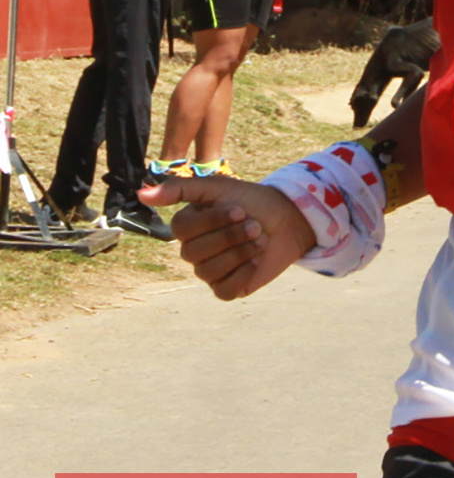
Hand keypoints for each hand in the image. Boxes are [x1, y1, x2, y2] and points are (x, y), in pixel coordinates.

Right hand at [139, 177, 315, 300]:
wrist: (288, 220)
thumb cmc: (252, 201)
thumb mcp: (219, 187)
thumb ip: (180, 189)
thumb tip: (141, 194)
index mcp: (188, 225)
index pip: (182, 229)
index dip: (212, 220)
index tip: (239, 208)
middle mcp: (194, 249)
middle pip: (193, 253)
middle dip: (229, 236)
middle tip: (254, 224)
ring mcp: (209, 271)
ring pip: (207, 272)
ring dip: (240, 253)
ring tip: (259, 238)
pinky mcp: (227, 288)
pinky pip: (223, 290)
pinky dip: (243, 274)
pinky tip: (257, 260)